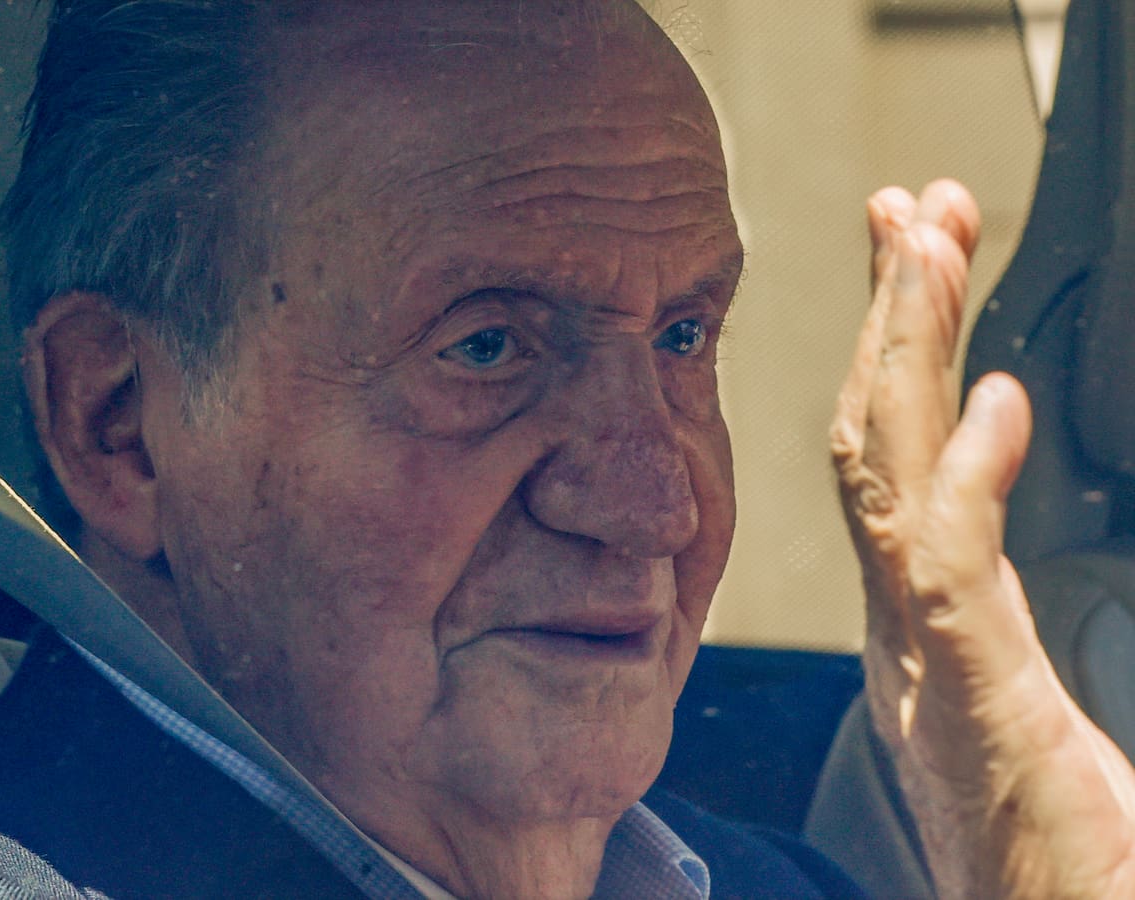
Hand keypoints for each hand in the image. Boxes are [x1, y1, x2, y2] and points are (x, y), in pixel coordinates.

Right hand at [831, 179, 1134, 897]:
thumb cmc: (1047, 837)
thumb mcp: (1024, 687)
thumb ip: (1001, 575)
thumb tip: (998, 440)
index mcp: (923, 605)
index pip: (891, 444)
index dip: (899, 340)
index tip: (918, 250)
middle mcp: (905, 611)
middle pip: (878, 432)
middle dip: (897, 310)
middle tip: (912, 206)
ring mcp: (923, 649)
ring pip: (890, 473)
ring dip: (909, 355)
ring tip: (926, 249)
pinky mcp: (963, 695)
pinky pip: (947, 568)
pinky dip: (965, 477)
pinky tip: (1001, 403)